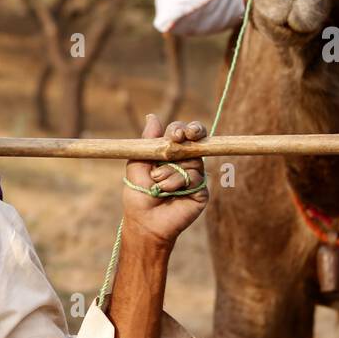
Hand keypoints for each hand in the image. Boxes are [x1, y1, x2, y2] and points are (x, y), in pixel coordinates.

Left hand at [121, 114, 209, 247]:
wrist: (145, 221)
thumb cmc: (139, 194)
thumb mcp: (138, 164)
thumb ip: (148, 141)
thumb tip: (153, 116)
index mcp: (169, 153)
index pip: (180, 132)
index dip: (180, 129)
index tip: (175, 134)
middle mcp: (184, 161)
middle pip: (197, 138)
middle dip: (194, 132)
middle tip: (186, 135)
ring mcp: (194, 175)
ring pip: (192, 159)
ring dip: (171, 170)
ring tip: (158, 183)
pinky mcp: (201, 189)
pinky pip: (195, 176)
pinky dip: (178, 181)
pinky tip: (167, 191)